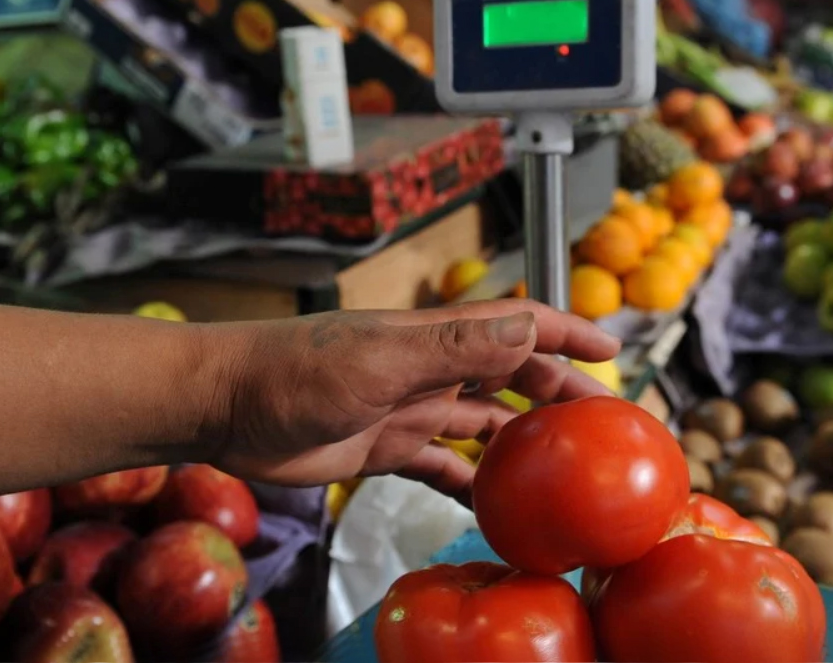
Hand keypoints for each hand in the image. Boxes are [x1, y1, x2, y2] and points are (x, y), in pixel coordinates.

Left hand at [203, 300, 620, 500]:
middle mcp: (428, 368)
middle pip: (511, 375)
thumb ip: (454, 347)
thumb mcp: (379, 359)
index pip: (516, 326)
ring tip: (562, 468)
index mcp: (433, 338)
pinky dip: (471, 482)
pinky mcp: (383, 447)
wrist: (222, 405)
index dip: (566, 334)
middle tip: (601, 424)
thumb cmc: (288, 373)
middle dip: (558, 394)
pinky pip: (442, 466)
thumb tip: (526, 327)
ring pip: (482, 422)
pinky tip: (493, 505)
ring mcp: (407, 407)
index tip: (610, 350)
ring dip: (522, 440)